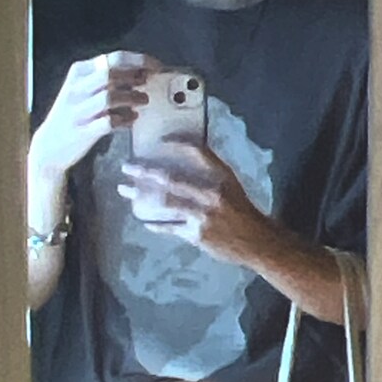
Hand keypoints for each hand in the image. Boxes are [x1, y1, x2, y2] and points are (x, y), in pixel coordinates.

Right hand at [30, 52, 158, 178]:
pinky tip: (132, 120)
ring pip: (109, 97)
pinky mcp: (82, 132)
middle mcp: (76, 89)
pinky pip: (108, 122)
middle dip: (134, 76)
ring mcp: (78, 111)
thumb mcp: (82, 91)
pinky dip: (123, 120)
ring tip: (144, 101)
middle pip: (111, 74)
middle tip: (149, 82)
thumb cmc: (71, 117)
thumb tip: (139, 75)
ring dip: (131, 98)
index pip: (112, 58)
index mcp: (78, 73)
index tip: (155, 66)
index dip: (138, 61)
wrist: (49, 148)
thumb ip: (105, 82)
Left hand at [117, 141, 276, 267]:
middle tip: (127, 167)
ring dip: (141, 196)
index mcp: (221, 176)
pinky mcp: (196, 234)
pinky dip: (156, 224)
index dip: (176, 143)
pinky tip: (144, 220)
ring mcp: (202, 215)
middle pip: (171, 178)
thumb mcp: (230, 184)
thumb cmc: (241, 210)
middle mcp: (211, 193)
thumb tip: (183, 156)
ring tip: (125, 191)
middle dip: (145, 172)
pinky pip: (171, 227)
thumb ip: (209, 170)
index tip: (158, 141)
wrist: (256, 241)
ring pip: (166, 203)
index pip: (197, 151)